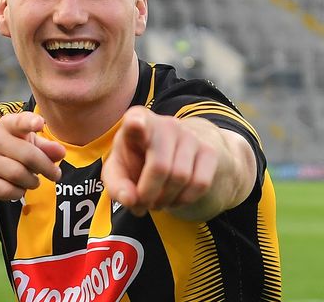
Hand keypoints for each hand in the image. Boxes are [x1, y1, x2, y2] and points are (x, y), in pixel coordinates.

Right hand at [0, 112, 64, 203]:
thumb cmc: (12, 156)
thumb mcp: (30, 147)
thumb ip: (47, 148)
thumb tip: (61, 152)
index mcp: (6, 125)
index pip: (18, 121)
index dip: (29, 122)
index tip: (40, 123)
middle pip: (28, 155)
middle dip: (47, 168)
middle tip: (56, 175)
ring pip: (18, 175)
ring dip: (32, 182)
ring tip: (33, 182)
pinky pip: (7, 190)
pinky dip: (18, 192)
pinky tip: (17, 188)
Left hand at [102, 106, 219, 216]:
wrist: (170, 153)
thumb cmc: (136, 160)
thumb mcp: (118, 170)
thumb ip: (117, 186)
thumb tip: (130, 200)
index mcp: (135, 121)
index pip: (136, 120)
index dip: (135, 124)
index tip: (135, 124)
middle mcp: (165, 124)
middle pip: (160, 166)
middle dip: (148, 194)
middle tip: (142, 205)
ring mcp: (190, 135)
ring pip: (181, 177)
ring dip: (166, 200)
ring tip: (156, 201)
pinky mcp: (208, 150)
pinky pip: (200, 183)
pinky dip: (184, 199)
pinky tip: (174, 198)